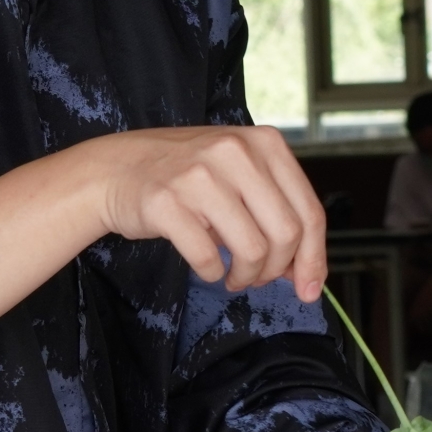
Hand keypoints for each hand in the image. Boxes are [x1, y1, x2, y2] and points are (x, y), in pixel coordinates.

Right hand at [97, 126, 326, 299]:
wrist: (116, 168)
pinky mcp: (167, 202)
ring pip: (252, 250)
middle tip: (259, 279)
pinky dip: (212, 273)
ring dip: (246, 277)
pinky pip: (209, 257)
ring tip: (233, 277)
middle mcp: (235, 152)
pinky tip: (206, 266)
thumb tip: (307, 271)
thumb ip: (276, 213)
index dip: (315, 257)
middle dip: (277, 270)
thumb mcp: (240, 177)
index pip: (309, 211)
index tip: (310, 288)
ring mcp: (199, 175)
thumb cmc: (187, 177)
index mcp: (264, 143)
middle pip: (286, 234)